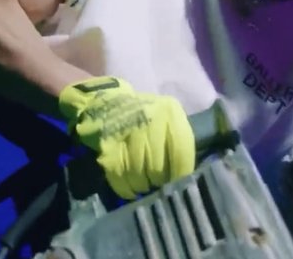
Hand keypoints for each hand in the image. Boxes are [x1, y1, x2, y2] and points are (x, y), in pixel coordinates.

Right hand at [58, 76, 194, 198]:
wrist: (109, 104)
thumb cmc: (148, 116)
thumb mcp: (170, 118)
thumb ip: (179, 141)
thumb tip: (184, 176)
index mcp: (170, 112)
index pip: (181, 152)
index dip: (180, 174)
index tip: (178, 184)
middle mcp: (149, 119)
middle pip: (158, 168)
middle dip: (159, 182)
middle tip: (159, 184)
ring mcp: (127, 132)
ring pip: (139, 176)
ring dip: (142, 186)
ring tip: (145, 185)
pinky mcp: (108, 146)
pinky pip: (120, 179)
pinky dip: (126, 188)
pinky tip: (131, 187)